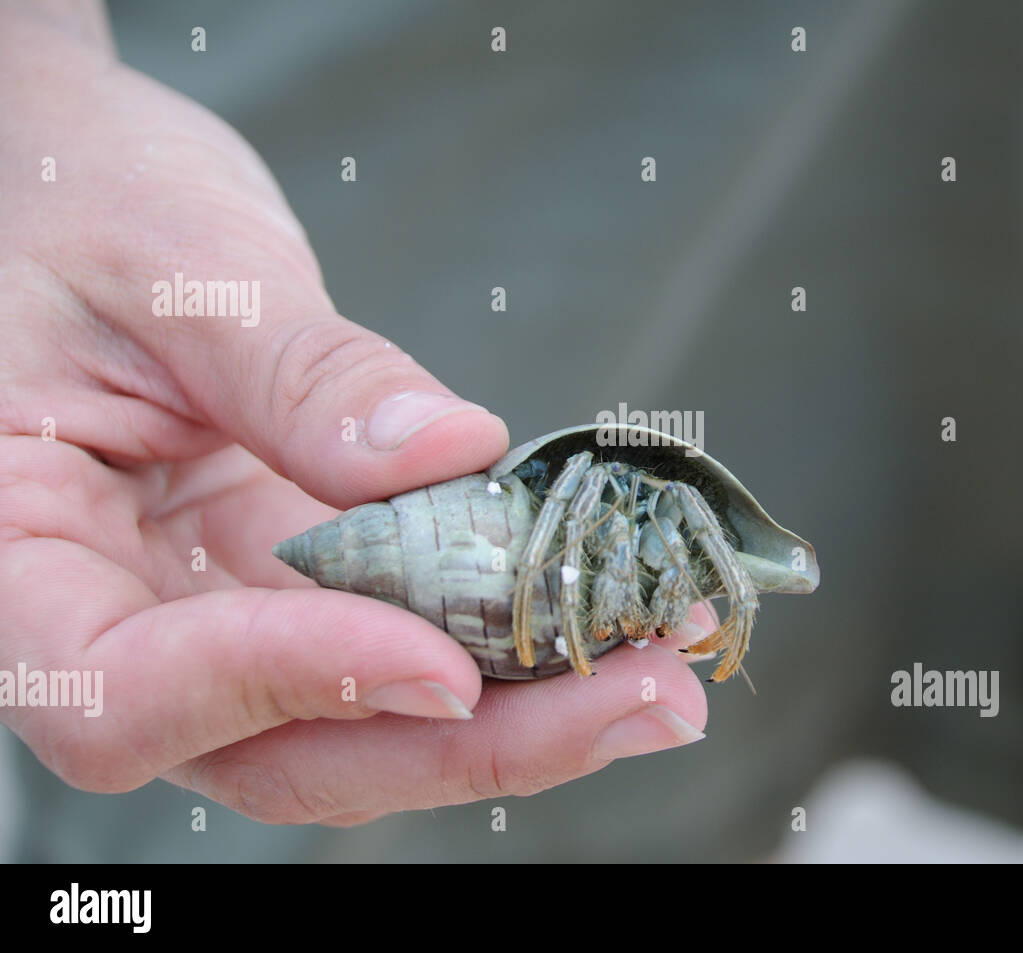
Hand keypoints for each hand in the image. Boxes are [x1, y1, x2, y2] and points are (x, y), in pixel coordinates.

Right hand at [0, 3, 708, 825]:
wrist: (83, 187)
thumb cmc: (79, 203)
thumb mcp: (178, 268)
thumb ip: (296, 374)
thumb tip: (450, 451)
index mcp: (24, 555)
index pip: (124, 694)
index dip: (282, 687)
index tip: (437, 661)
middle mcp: (121, 622)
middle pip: (279, 752)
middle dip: (468, 746)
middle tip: (641, 699)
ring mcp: (219, 613)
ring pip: (361, 726)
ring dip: (522, 716)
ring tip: (663, 667)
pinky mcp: (302, 585)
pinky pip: (402, 644)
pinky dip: (508, 645)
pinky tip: (611, 618)